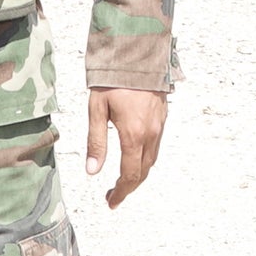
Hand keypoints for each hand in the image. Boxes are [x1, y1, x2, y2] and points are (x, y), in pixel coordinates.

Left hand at [86, 88, 166, 209]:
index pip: (130, 174)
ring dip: (138, 174)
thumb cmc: (113, 80)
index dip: (121, 192)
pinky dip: (145, 159)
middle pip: (143, 171)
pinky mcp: (162, 117)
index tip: (111, 201)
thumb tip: (93, 171)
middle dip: (128, 187)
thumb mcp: (97, 110)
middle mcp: (151, 134)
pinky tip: (134, 157)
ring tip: (122, 180)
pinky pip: (156, 146)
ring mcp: (159, 126)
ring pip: (151, 160)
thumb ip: (96, 142)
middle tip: (112, 196)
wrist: (138, 53)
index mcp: (133, 134)